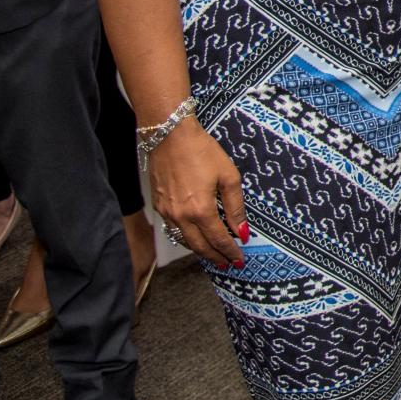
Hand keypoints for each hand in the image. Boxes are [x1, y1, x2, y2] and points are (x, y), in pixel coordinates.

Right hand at [149, 117, 246, 268]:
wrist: (170, 135)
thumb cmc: (201, 151)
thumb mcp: (229, 176)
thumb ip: (235, 207)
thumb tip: (242, 230)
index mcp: (200, 210)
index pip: (218, 240)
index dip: (230, 251)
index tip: (239, 259)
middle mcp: (180, 216)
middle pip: (199, 246)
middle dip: (215, 257)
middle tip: (227, 264)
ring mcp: (167, 212)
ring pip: (184, 240)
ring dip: (200, 250)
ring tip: (214, 254)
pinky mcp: (158, 205)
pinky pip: (173, 229)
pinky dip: (186, 237)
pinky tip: (195, 236)